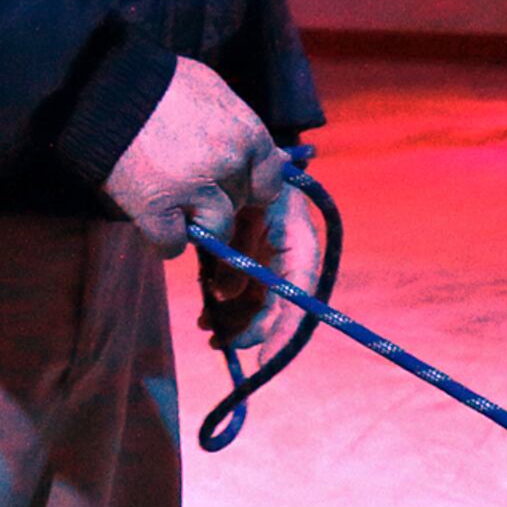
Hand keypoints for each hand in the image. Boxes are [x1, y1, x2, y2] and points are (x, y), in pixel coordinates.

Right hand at [103, 56, 287, 259]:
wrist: (104, 87)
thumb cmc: (159, 82)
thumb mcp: (213, 91)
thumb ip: (246, 128)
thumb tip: (283, 158)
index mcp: (247, 134)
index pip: (270, 183)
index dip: (248, 186)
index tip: (227, 181)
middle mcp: (229, 164)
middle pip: (239, 205)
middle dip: (218, 199)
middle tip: (187, 180)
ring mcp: (196, 190)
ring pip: (215, 231)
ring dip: (196, 223)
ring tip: (172, 202)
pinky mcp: (159, 210)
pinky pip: (173, 245)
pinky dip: (162, 239)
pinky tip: (152, 219)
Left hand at [195, 166, 328, 349]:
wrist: (233, 148)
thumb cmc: (247, 165)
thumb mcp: (247, 194)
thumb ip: (238, 235)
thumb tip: (225, 291)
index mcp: (297, 237)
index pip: (300, 292)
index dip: (286, 328)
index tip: (268, 358)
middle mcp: (287, 252)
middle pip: (279, 304)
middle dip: (253, 329)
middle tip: (223, 344)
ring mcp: (268, 256)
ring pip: (258, 303)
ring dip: (236, 321)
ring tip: (208, 328)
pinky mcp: (247, 257)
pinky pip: (240, 291)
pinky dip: (224, 306)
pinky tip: (206, 316)